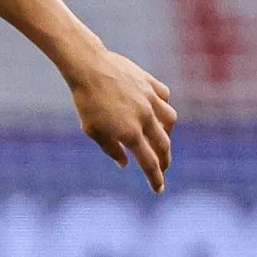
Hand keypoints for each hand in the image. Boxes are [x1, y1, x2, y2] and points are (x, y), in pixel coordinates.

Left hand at [66, 49, 176, 191]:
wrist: (88, 67)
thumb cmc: (86, 101)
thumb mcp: (93, 130)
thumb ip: (111, 149)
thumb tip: (125, 164)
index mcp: (130, 133)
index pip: (149, 163)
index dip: (155, 179)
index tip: (158, 189)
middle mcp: (145, 117)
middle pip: (163, 145)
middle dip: (165, 160)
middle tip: (162, 168)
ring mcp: (150, 99)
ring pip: (170, 120)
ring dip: (168, 132)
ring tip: (161, 138)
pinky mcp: (150, 83)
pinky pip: (164, 97)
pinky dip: (163, 106)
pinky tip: (158, 110)